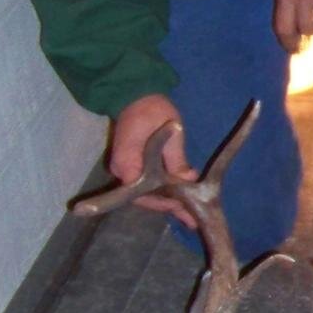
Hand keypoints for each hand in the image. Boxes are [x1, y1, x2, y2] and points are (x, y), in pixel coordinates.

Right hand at [109, 94, 197, 224]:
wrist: (136, 95)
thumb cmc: (153, 110)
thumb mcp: (171, 131)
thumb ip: (177, 159)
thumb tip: (188, 180)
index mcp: (127, 163)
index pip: (141, 194)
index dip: (163, 203)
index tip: (181, 208)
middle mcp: (121, 171)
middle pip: (143, 197)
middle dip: (167, 206)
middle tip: (190, 217)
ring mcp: (124, 169)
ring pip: (144, 193)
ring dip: (165, 201)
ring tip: (188, 214)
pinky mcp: (131, 165)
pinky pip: (145, 184)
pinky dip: (161, 192)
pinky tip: (179, 199)